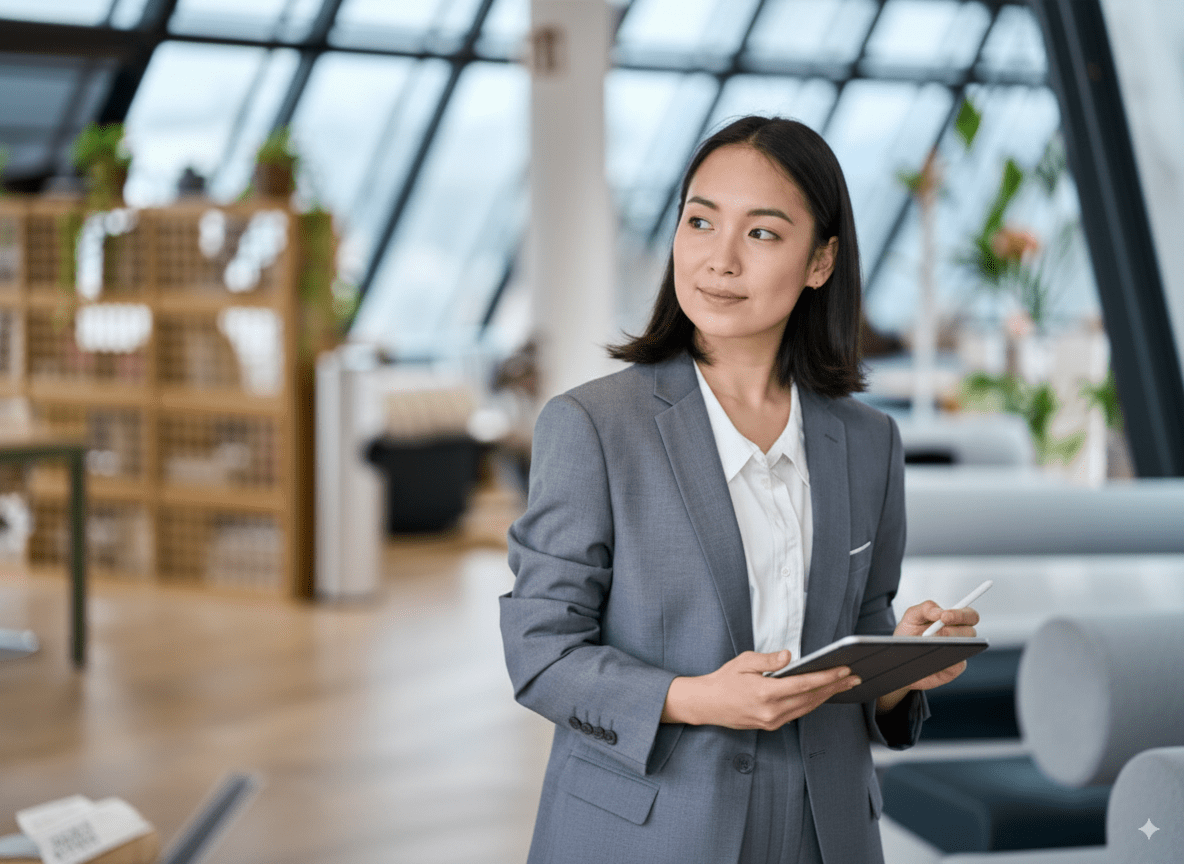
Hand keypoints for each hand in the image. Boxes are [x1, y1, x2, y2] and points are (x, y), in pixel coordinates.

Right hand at [661, 650, 860, 730]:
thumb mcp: (744, 662)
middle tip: (854, 677)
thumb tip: (790, 656)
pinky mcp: (771, 725)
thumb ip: (769, 659)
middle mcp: (771, 711)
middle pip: (811, 698)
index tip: (844, 670)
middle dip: (834, 687)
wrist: (706, 704)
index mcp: (765, 693)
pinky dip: (812, 703)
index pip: (804, 684)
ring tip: (843, 685)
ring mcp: (772, 721)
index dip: (827, 677)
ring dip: (827, 696)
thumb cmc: (724, 679)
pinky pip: (798, 713)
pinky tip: (822, 695)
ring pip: (807, 708)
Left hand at [877, 601, 979, 712]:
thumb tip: (940, 612)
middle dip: (955, 629)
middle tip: (940, 630)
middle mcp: (959, 636)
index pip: (969, 615)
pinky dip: (947, 660)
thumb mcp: (912, 617)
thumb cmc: (909, 635)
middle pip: (971, 631)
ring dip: (950, 643)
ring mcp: (959, 652)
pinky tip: (933, 657)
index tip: (944, 617)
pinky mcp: (954, 668)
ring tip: (931, 643)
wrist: (899, 657)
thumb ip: (926, 608)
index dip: (961, 614)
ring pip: (966, 647)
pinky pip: (958, 665)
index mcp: (952, 621)